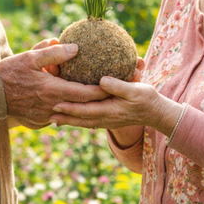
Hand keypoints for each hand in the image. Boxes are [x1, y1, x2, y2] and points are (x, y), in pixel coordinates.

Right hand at [0, 44, 108, 127]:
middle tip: (112, 96)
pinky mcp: (38, 122)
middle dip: (98, 102)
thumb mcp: (30, 58)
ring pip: (70, 114)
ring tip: (97, 104)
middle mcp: (52, 106)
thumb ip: (54, 53)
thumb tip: (75, 48)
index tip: (114, 86)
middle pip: (82, 107)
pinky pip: (57, 117)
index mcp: (53, 90)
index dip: (102, 91)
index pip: (85, 93)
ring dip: (83, 109)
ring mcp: (45, 117)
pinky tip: (71, 106)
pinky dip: (66, 112)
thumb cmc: (9, 73)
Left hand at [50, 69, 182, 136]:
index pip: (86, 111)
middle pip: (80, 119)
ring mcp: (107, 120)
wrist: (157, 113)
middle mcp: (106, 118)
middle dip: (64, 117)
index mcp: (110, 111)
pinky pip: (90, 120)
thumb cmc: (147, 99)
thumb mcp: (136, 90)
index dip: (70, 108)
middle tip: (47, 114)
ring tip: (53, 118)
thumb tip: (102, 81)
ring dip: (69, 120)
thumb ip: (118, 86)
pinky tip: (70, 116)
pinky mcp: (109, 119)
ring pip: (84, 122)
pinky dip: (78, 119)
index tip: (55, 103)